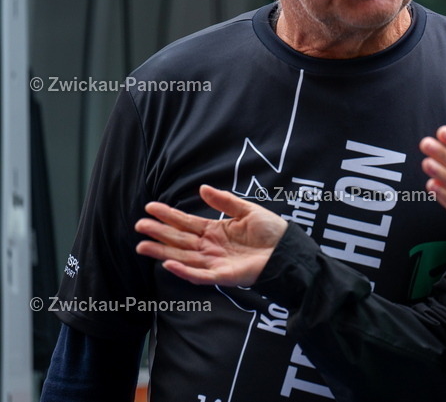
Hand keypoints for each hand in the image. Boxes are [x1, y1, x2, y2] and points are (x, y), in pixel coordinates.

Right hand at [135, 185, 286, 285]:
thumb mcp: (247, 210)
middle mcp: (210, 247)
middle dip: (159, 233)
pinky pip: (199, 275)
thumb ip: (224, 201)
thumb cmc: (271, 231)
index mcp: (215, 230)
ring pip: (183, 257)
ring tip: (142, 245)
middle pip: (179, 239)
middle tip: (139, 226)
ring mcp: (215, 262)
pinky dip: (184, 271)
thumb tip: (202, 188)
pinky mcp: (223, 276)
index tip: (150, 207)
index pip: (186, 222)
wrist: (288, 249)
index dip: (168, 215)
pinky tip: (168, 264)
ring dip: (162, 252)